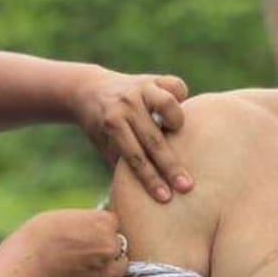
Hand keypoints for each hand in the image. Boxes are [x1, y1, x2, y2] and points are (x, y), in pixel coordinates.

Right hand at [23, 209, 128, 276]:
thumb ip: (87, 224)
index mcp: (103, 222)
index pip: (114, 223)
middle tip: (89, 249)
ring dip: (112, 263)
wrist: (29, 262)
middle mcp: (109, 244)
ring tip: (95, 263)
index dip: (101, 228)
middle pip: (121, 244)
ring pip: (122, 265)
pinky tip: (99, 276)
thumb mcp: (67, 217)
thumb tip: (96, 231)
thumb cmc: (40, 236)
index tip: (88, 232)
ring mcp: (106, 267)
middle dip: (108, 245)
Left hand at [72, 68, 191, 201]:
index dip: (150, 179)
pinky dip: (182, 97)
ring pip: (167, 105)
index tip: (165, 198)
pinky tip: (182, 109)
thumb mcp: (104, 146)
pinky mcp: (154, 78)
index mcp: (112, 123)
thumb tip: (141, 197)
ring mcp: (141, 88)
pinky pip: (176, 86)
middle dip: (171, 166)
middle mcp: (126, 104)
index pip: (135, 157)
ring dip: (176, 122)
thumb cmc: (102, 127)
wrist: (90, 90)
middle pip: (154, 139)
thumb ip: (122, 163)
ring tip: (182, 136)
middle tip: (187, 187)